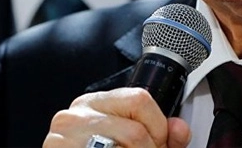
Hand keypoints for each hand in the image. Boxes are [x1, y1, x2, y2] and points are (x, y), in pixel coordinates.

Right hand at [43, 88, 191, 147]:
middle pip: (135, 131)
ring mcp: (60, 140)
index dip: (159, 127)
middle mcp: (73, 116)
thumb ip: (162, 135)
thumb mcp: (133, 141)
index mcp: (93, 103)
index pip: (140, 99)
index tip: (159, 142)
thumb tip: (180, 129)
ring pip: (125, 147)